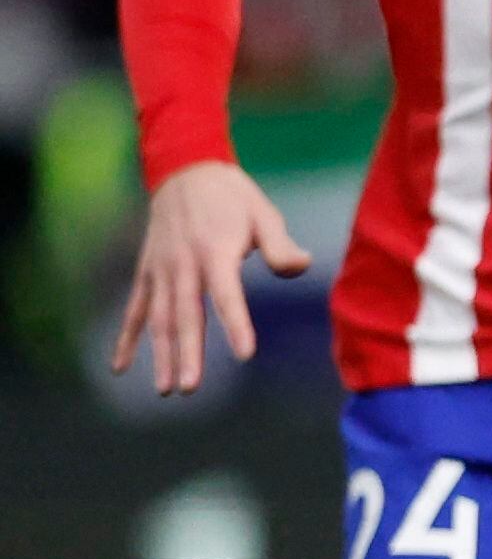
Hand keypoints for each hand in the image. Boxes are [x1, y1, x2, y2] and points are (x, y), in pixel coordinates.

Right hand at [106, 161, 310, 394]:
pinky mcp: (147, 272)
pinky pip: (135, 309)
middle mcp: (183, 263)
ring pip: (157, 318)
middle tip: (189, 387)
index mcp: (215, 251)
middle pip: (185, 315)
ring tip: (166, 389)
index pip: (226, 295)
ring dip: (160, 355)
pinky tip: (121, 367)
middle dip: (187, 353)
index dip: (236, 324)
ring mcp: (161, 269)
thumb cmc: (232, 196)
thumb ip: (280, 245)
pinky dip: (127, 338)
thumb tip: (302, 265)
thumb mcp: (264, 213)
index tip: (245, 353)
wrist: (184, 169)